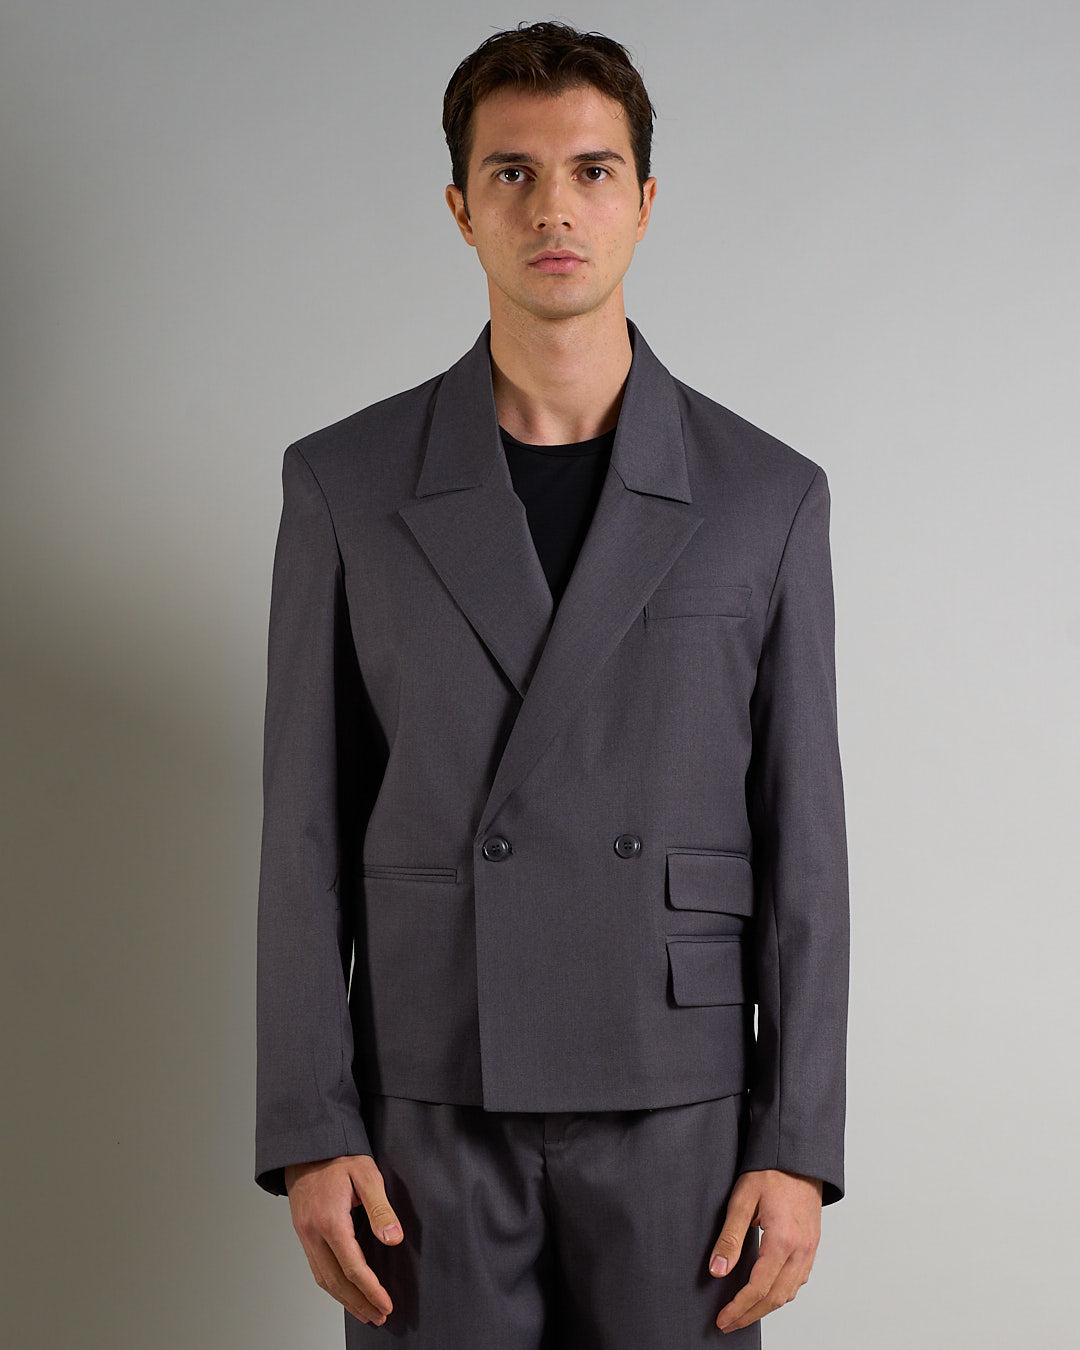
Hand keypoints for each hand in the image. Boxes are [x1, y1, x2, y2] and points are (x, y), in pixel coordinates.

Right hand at [284, 1154, 403, 1326]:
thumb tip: (394, 1239)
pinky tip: (345, 1292)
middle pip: (335, 1281)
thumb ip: (380, 1208)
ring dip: (345, 1300)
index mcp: (330, 1220)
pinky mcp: (303, 1234)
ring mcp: (305, 1235)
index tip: (386, 1304)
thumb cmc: (340, 1158)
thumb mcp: (366, 1174)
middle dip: (359, 1302)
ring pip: (323, 1279)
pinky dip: (332, 1286)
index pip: (352, 1267)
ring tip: (366, 1312)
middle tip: (379, 1316)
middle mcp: (313, 1233)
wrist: (308, 1148)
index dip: (370, 1290)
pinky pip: (316, 1268)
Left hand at [708, 1168, 822, 1333]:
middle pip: (775, 1298)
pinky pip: (799, 1280)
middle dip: (750, 1315)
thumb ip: (730, 1237)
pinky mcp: (812, 1245)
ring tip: (744, 1312)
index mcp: (783, 1241)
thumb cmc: (770, 1172)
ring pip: (790, 1292)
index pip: (759, 1288)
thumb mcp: (742, 1199)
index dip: (739, 1308)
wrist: (798, 1158)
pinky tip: (767, 1292)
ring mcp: (810, 1249)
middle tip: (728, 1324)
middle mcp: (801, 1250)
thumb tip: (718, 1271)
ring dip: (766, 1307)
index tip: (723, 1319)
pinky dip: (782, 1293)